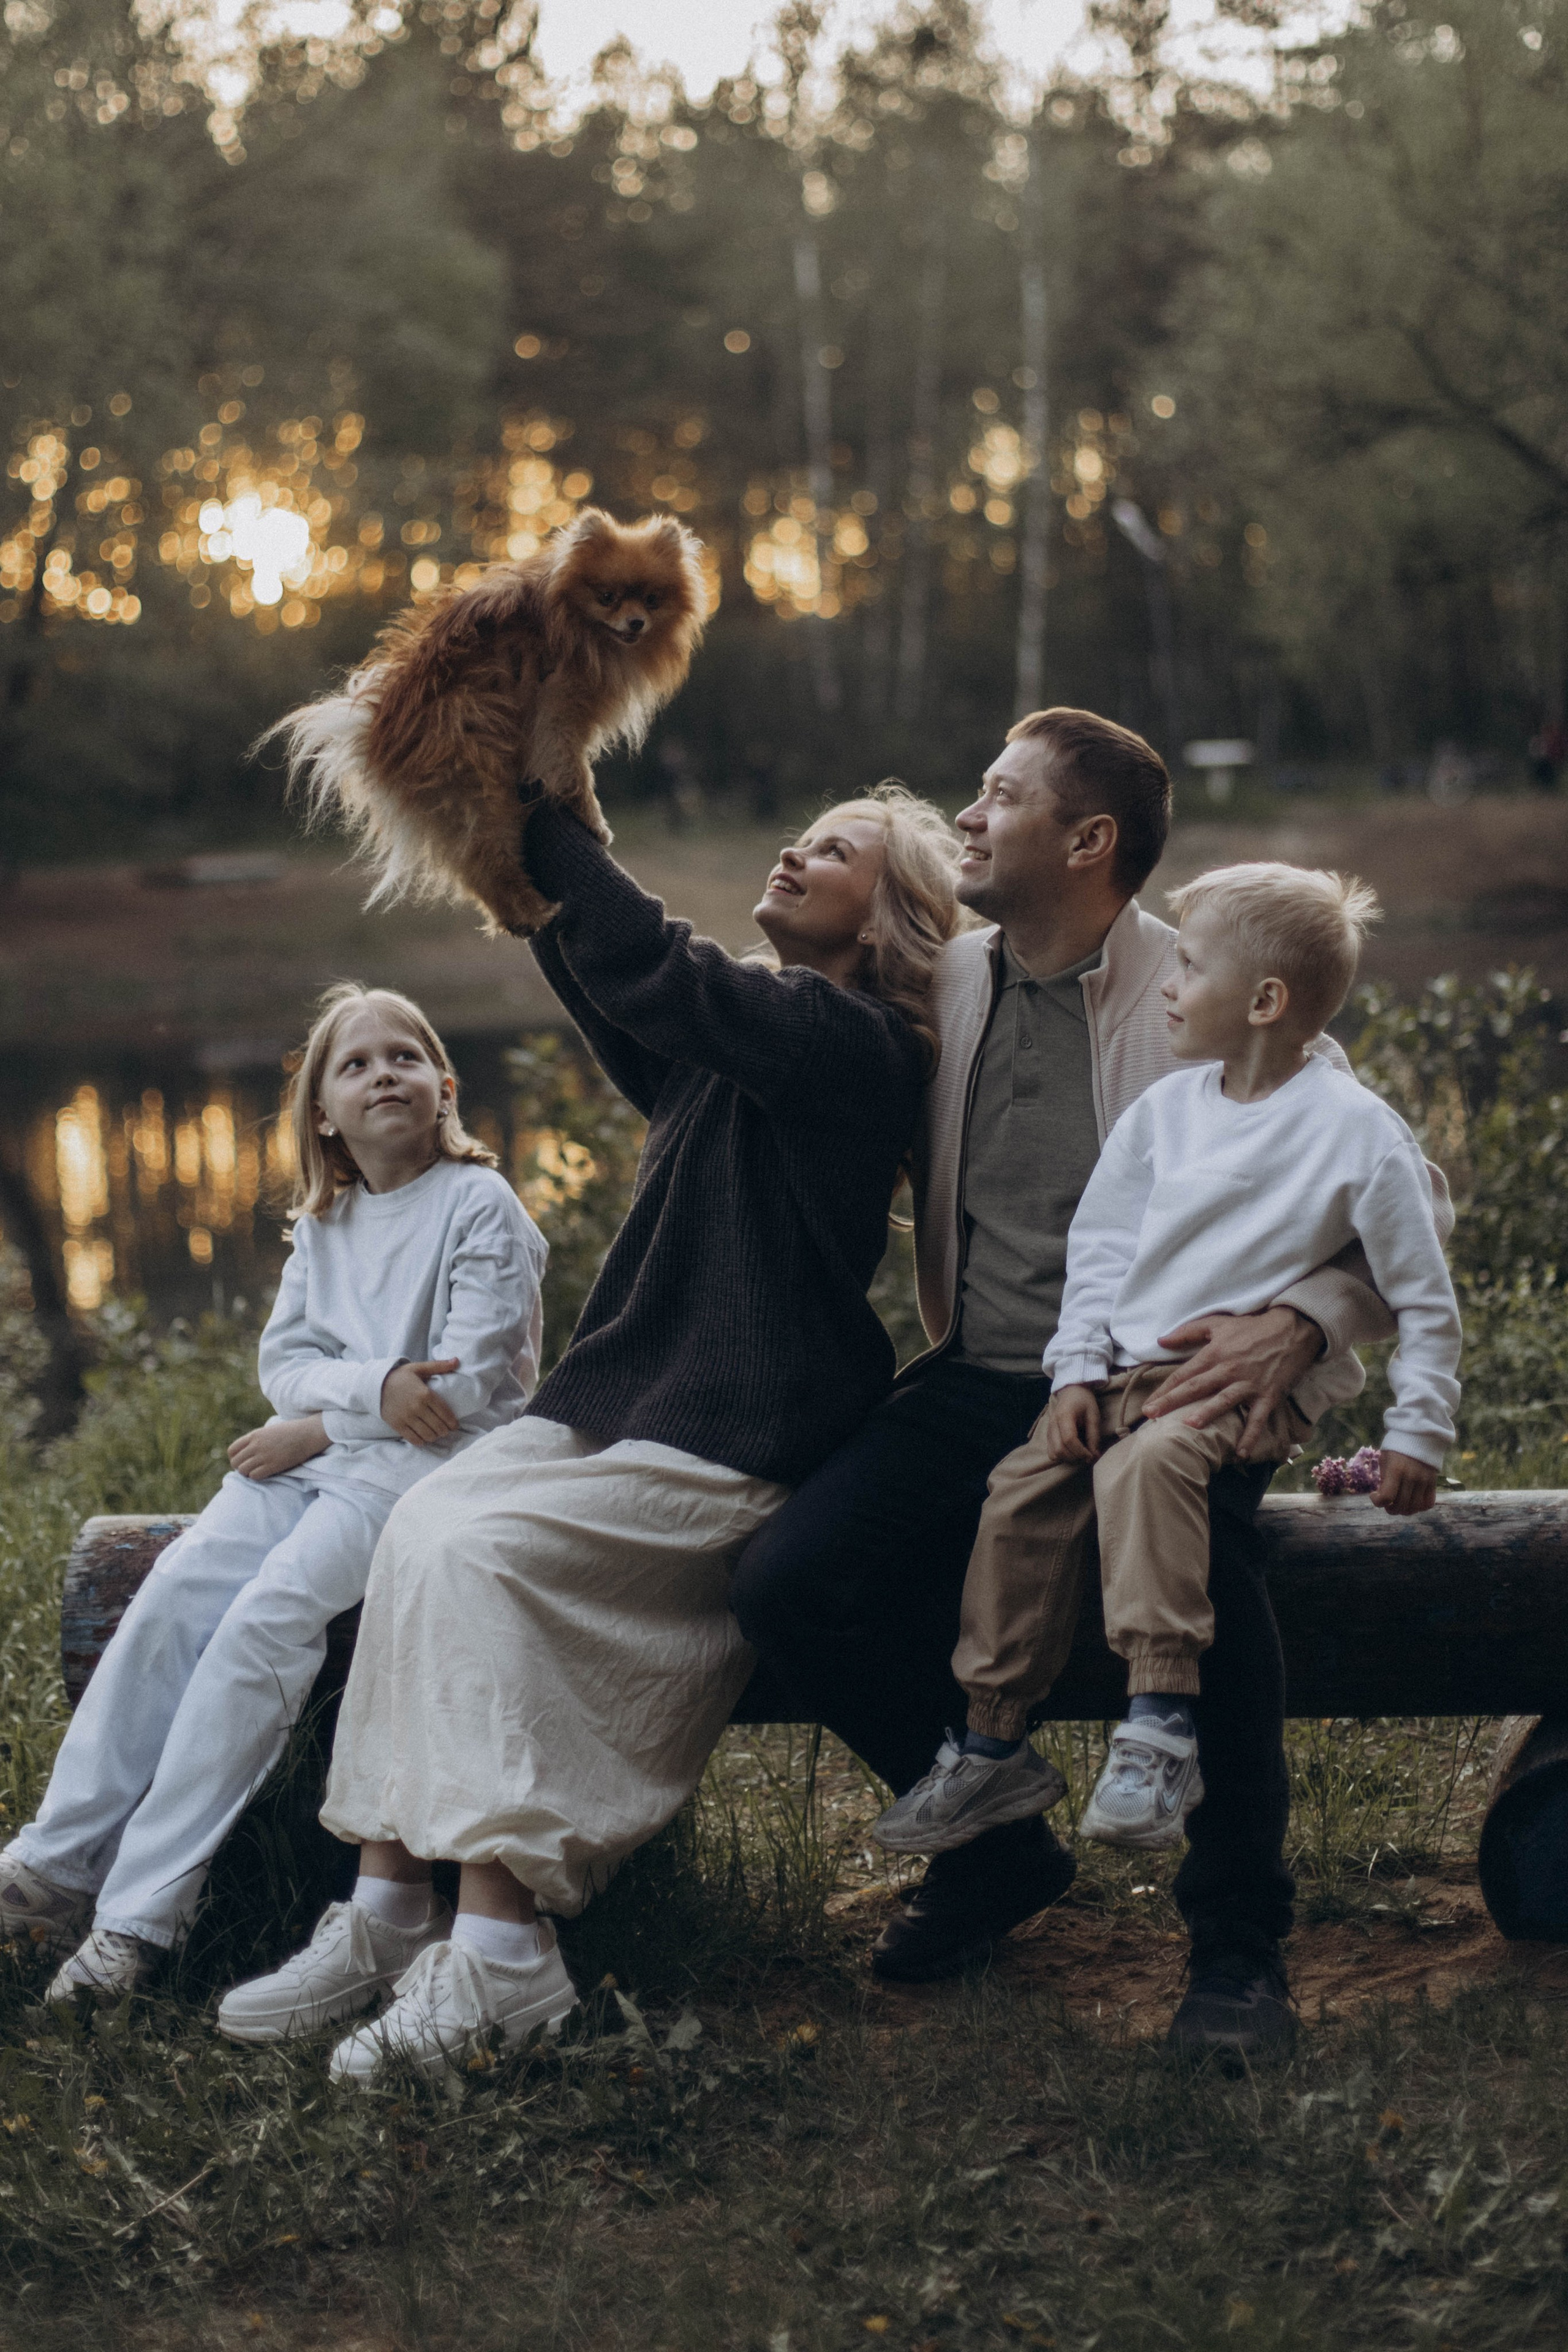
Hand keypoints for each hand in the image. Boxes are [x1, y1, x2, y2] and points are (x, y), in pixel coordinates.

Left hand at [228, 1415, 328, 1481]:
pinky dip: (256, 1476)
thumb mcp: (270, 1431)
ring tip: (255, 1471)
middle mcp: (256, 1445)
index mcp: (255, 1435)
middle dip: (239, 1467)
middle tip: (248, 1469)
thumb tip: (249, 1450)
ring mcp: (264, 1455)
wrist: (308, 1433)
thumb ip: (258, 1439)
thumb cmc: (292, 1431)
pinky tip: (263, 1473)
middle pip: (235, 1462)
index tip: (241, 1460)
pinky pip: (254, 1476)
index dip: (234, 1458)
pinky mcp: (273, 1465)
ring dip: (247, 1473)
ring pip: (243, 1470)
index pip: (232, 1450)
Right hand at [380, 1359, 461, 1445]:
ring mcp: (406, 1417)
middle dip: (445, 1431)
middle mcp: (417, 1407)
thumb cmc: (400, 1376)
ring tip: (436, 1434)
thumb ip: (439, 1366)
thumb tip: (457, 1361)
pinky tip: (424, 1439)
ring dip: (434, 1437)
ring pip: (427, 1434)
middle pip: (438, 1426)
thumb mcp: (418, 1368)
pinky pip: (413, 1438)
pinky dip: (421, 1441)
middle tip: (446, 1430)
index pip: (445, 1413)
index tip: (455, 1425)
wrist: (376, 1384)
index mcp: (425, 1394)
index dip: (452, 1422)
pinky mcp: (397, 1424)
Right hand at [1042, 1385, 1101, 1465]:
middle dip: (1075, 1457)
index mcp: (1064, 1415)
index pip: (1069, 1439)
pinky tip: (1072, 1452)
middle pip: (1059, 1449)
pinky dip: (1062, 1456)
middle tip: (1088, 1456)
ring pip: (1054, 1453)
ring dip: (1068, 1458)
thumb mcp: (1093, 1415)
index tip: (1091, 1456)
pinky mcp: (1048, 1435)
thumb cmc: (1084, 1401)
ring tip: (1081, 1454)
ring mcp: (1048, 1430)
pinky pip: (1051, 1452)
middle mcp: (1052, 1424)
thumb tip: (1094, 1455)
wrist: (1071, 1391)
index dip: (1080, 1451)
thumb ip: (1093, 1435)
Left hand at [1140, 1307, 1323, 1461]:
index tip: (1147, 1405)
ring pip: (1224, 1400)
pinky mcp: (1268, 1394)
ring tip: (1190, 1426)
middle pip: (1196, 1387)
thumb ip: (1188, 1332)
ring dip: (1208, 1413)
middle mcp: (1228, 1370)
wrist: (1292, 1329)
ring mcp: (1249, 1384)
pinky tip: (1240, 1453)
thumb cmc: (1252, 1327)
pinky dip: (1250, 1436)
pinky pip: (1258, 1418)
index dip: (1164, 1390)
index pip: (1183, 1375)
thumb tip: (1161, 1340)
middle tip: (1151, 1416)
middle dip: (1172, 1402)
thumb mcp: (1217, 1324)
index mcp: (1214, 1354)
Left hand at [1370, 1449, 1437, 1515]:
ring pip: (1414, 1508)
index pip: (1387, 1497)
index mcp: (1396, 1469)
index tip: (1373, 1495)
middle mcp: (1411, 1477)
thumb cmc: (1396, 1446)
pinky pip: (1428, 1503)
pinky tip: (1411, 1502)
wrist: (1419, 1434)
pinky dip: (1419, 1507)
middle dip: (1389, 1509)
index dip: (1377, 1501)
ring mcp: (1424, 1480)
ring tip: (1398, 1504)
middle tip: (1386, 1503)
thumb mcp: (1385, 1459)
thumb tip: (1384, 1497)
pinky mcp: (1433, 1482)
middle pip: (1400, 1506)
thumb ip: (1385, 1479)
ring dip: (1403, 1511)